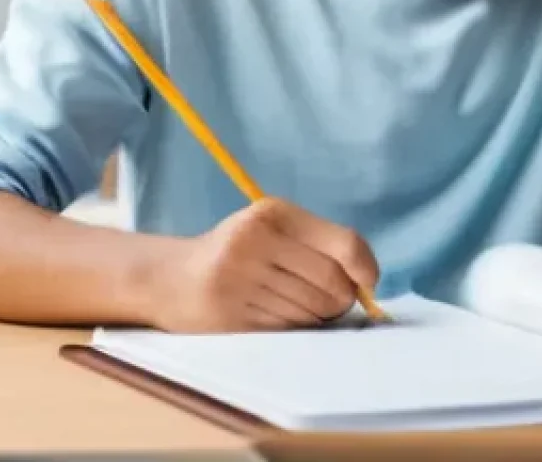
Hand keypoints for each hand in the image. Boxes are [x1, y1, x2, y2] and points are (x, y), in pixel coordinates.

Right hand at [149, 198, 378, 332]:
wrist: (172, 277)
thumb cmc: (238, 251)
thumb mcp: (273, 229)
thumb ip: (319, 244)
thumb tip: (367, 280)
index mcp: (274, 213)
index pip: (344, 243)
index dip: (366, 267)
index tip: (369, 282)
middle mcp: (257, 240)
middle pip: (332, 282)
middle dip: (343, 299)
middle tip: (333, 301)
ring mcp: (241, 277)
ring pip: (312, 309)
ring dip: (320, 316)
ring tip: (301, 306)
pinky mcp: (230, 312)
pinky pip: (288, 328)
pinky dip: (296, 328)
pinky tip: (281, 315)